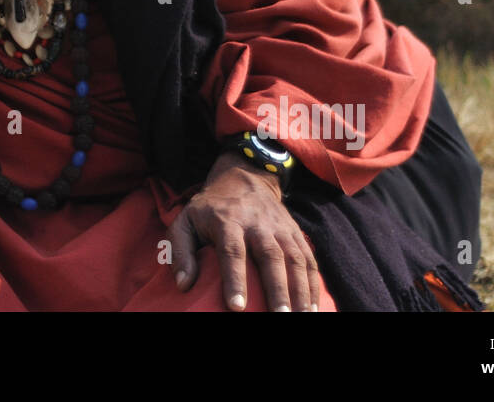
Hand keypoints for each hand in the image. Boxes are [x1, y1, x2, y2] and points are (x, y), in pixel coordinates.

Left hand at [167, 152, 319, 311]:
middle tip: (280, 317)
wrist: (243, 177)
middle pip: (271, 256)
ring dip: (301, 290)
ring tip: (303, 317)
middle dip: (277, 289)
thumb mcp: (185, 221)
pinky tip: (312, 308)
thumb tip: (184, 285)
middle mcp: (258, 223)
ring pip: (294, 259)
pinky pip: (309, 259)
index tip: (236, 307)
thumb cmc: (209, 208)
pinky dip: (313, 284)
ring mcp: (280, 227)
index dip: (235, 279)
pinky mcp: (295, 232)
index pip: (233, 251)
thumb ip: (180, 251)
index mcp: (228, 220)